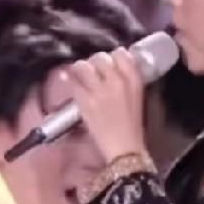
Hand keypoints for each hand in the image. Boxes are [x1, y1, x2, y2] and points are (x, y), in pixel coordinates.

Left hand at [66, 47, 146, 163]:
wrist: (125, 150)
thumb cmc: (131, 128)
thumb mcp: (137, 98)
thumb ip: (127, 80)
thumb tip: (111, 69)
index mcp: (134, 80)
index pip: (120, 53)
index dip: (111, 57)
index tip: (107, 63)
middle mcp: (118, 81)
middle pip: (100, 57)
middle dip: (93, 62)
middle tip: (91, 71)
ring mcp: (100, 90)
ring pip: (83, 66)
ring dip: (79, 68)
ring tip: (78, 74)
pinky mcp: (86, 101)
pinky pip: (73, 82)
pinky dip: (68, 79)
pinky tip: (65, 78)